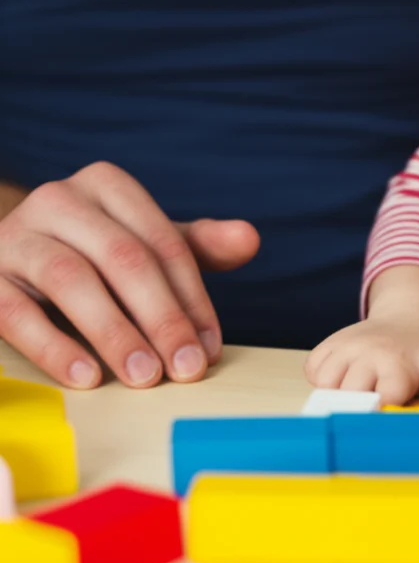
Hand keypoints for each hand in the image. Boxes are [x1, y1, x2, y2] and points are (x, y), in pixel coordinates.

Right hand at [0, 162, 259, 388]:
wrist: (12, 254)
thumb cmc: (94, 252)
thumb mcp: (146, 242)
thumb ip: (197, 244)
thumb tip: (250, 238)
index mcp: (107, 186)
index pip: (163, 243)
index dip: (192, 299)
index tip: (209, 348)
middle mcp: (59, 200)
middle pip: (124, 259)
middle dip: (162, 318)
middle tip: (185, 368)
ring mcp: (14, 235)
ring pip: (71, 280)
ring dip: (115, 333)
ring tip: (145, 376)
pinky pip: (17, 312)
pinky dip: (55, 347)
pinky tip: (88, 377)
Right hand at [304, 316, 418, 406]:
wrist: (408, 316)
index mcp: (401, 364)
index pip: (383, 398)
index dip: (384, 415)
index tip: (386, 426)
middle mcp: (369, 353)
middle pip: (348, 396)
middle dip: (358, 409)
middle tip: (373, 411)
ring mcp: (346, 347)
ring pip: (325, 386)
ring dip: (338, 397)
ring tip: (363, 395)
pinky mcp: (327, 345)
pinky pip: (314, 373)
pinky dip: (324, 383)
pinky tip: (348, 381)